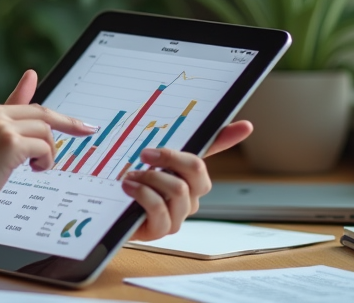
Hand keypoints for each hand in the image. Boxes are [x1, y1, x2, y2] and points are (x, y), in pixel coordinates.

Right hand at [0, 69, 96, 219]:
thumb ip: (7, 114)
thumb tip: (28, 80)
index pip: (29, 105)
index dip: (57, 114)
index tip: (78, 119)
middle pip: (43, 114)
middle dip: (69, 124)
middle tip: (88, 131)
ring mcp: (1, 126)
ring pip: (45, 131)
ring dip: (47, 152)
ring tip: (35, 168)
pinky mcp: (10, 144)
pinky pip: (43, 148)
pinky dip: (45, 161)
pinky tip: (34, 170)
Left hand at [123, 120, 252, 241]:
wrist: (107, 213)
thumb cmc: (130, 182)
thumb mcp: (144, 157)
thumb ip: (164, 140)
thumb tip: (199, 125)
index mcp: (189, 175)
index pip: (212, 150)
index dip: (229, 137)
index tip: (246, 125)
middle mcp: (190, 195)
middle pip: (197, 170)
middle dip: (170, 157)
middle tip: (144, 154)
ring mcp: (179, 214)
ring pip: (178, 189)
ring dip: (149, 178)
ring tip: (129, 177)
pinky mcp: (162, 230)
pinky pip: (160, 209)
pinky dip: (142, 194)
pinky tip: (128, 188)